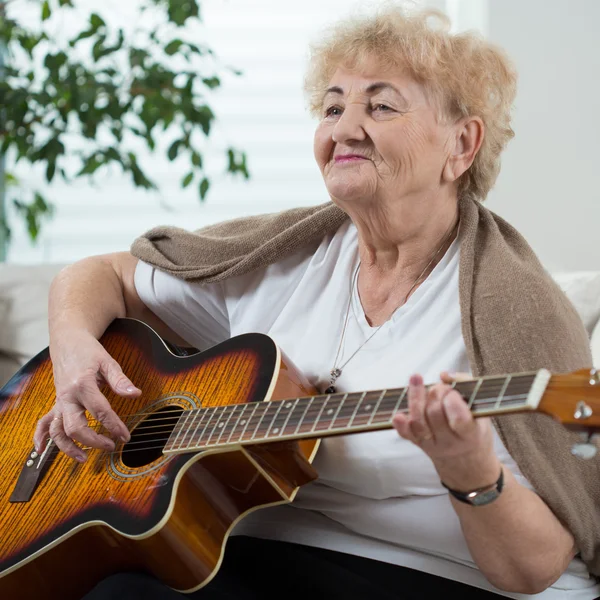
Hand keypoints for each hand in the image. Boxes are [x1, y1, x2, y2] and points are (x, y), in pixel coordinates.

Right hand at [33, 330, 139, 461]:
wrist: (67, 341)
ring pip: (58, 430)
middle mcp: (67, 396)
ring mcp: (60, 401)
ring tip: (84, 458)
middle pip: (76, 426)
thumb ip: (120, 380)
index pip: (100, 411)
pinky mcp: (56, 403)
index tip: (125, 436)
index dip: (114, 426)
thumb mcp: (107, 361)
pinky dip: (41, 437)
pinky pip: (44, 423)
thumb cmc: (88, 351)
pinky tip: (42, 450)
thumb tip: (135, 394)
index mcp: (82, 384)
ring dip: (68, 447)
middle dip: (93, 441)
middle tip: (111, 446)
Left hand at [392, 372, 499, 488]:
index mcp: (471, 435)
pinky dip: (400, 425)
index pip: (459, 419)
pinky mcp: (419, 445)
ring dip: (415, 398)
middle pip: (435, 415)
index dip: (452, 401)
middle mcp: (450, 443)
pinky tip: (397, 414)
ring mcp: (432, 445)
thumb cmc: (476, 430)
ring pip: (418, 423)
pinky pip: (407, 435)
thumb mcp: (482, 410)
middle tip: (440, 387)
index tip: (453, 391)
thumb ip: (466, 386)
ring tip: (416, 379)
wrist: (467, 465)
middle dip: (435, 394)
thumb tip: (444, 375)